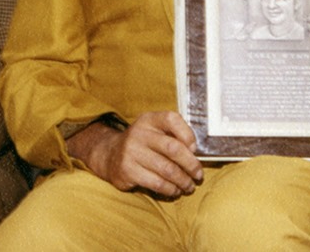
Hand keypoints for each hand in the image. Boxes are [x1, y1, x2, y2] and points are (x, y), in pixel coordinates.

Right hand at [66, 112, 201, 197]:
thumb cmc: (142, 144)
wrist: (110, 154)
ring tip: (189, 186)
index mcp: (149, 120)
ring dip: (183, 181)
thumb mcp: (153, 131)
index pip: (171, 119)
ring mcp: (132, 151)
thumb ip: (173, 135)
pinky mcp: (128, 170)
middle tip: (198, 174)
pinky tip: (175, 191)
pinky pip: (157, 183)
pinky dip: (171, 190)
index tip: (195, 149)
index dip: (187, 134)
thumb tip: (196, 153)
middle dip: (191, 164)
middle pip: (173, 148)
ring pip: (167, 170)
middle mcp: (139, 133)